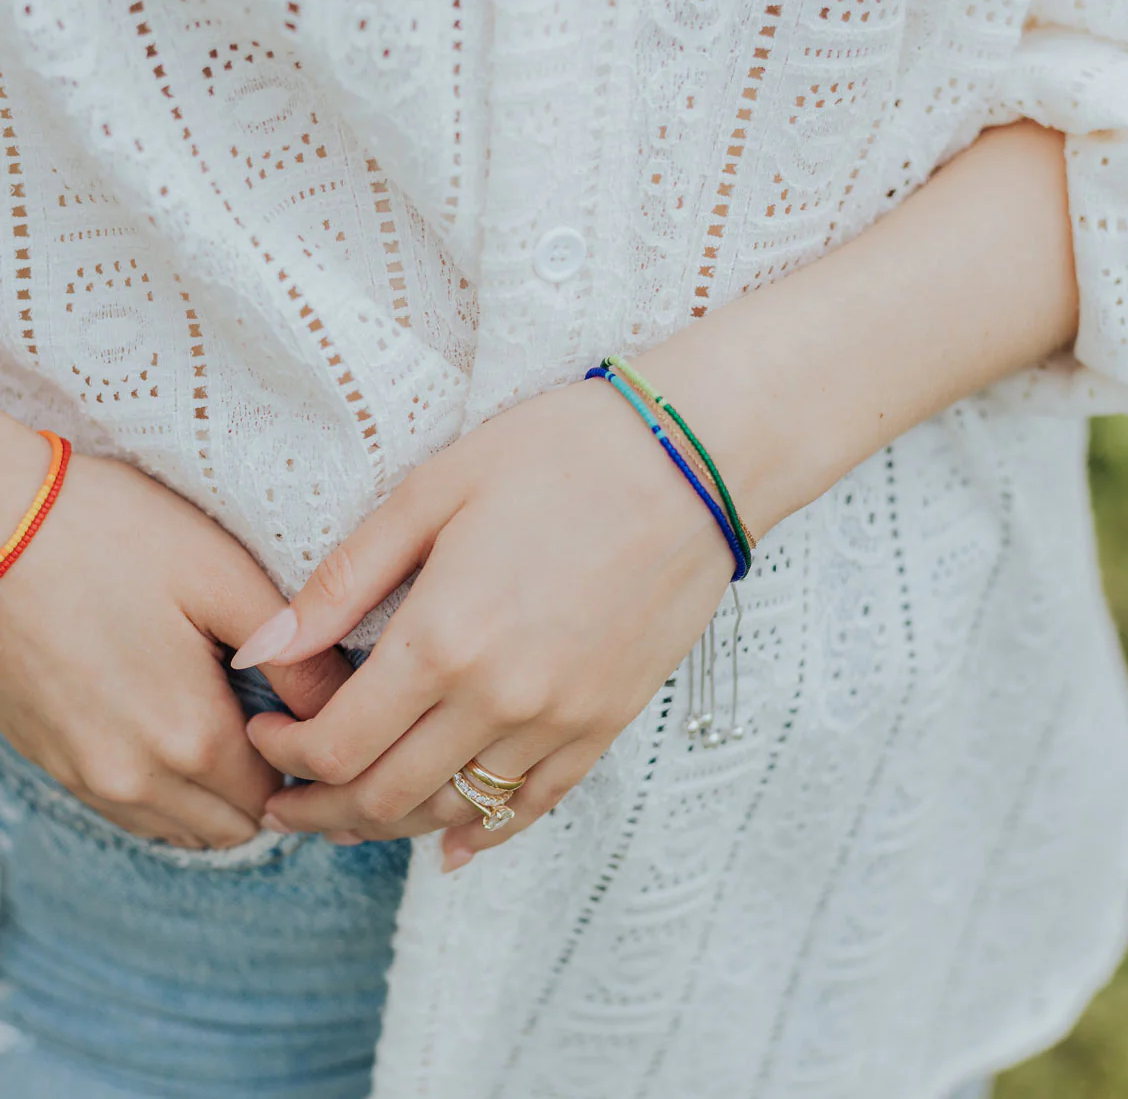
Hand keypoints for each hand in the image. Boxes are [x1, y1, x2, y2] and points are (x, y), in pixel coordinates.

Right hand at [0, 429, 351, 848]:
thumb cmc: (113, 536)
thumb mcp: (223, 579)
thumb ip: (294, 654)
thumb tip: (345, 703)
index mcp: (188, 737)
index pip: (277, 793)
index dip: (306, 757)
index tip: (310, 711)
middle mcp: (133, 779)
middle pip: (232, 823)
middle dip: (267, 783)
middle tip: (281, 716)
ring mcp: (83, 776)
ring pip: (178, 827)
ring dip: (216, 794)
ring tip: (232, 719)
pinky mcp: (49, 760)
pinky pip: (128, 810)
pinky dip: (165, 790)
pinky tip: (177, 724)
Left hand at [240, 378, 734, 866]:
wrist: (693, 463)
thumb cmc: (560, 455)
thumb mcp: (435, 493)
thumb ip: (344, 579)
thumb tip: (262, 646)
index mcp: (443, 640)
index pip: (337, 745)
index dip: (285, 756)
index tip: (266, 737)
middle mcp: (499, 700)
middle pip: (385, 796)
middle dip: (320, 808)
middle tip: (285, 802)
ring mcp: (560, 720)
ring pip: (454, 812)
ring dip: (389, 825)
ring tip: (349, 816)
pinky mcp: (608, 721)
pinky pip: (536, 805)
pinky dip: (485, 832)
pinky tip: (454, 843)